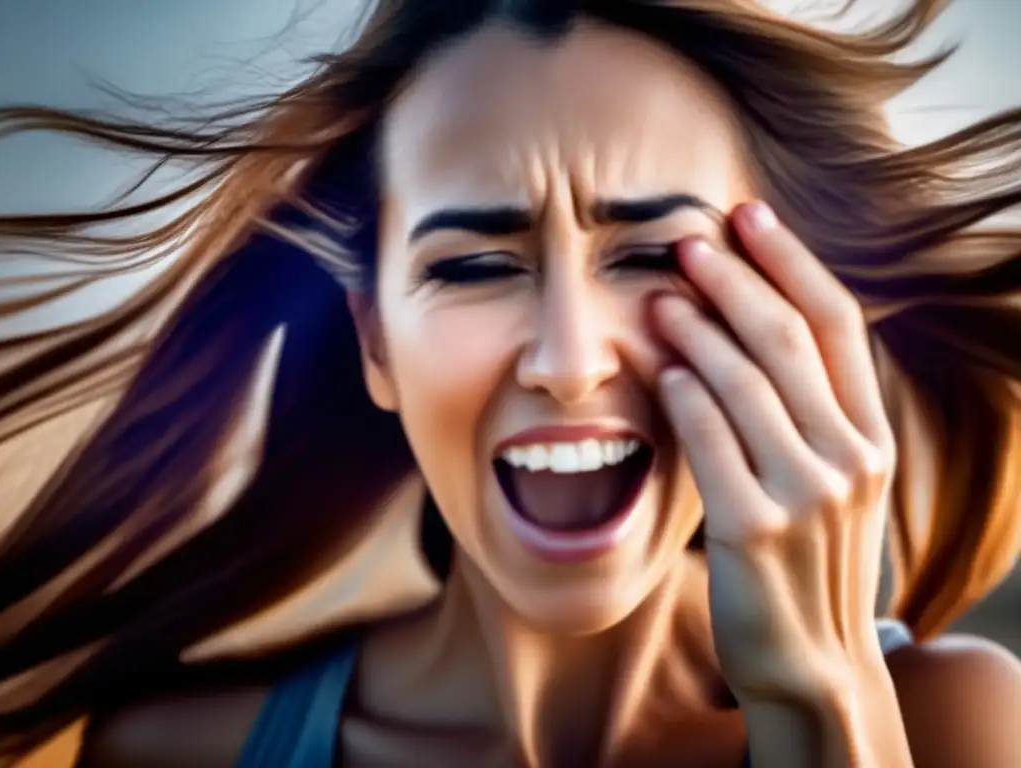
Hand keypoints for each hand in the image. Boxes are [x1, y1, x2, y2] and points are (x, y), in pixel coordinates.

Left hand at [654, 201, 896, 701]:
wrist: (812, 664)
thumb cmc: (806, 563)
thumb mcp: (832, 484)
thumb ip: (809, 414)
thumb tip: (750, 329)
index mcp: (871, 439)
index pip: (836, 325)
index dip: (791, 261)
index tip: (750, 215)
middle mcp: (849, 458)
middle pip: (787, 340)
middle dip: (735, 279)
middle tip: (689, 241)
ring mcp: (807, 495)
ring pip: (744, 381)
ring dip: (697, 328)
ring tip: (661, 296)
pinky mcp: (755, 528)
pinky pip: (712, 440)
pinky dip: (685, 395)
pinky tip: (661, 369)